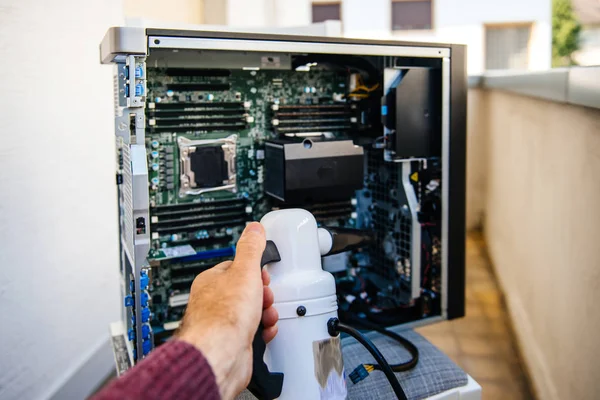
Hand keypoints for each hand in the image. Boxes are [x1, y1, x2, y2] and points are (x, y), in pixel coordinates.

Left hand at [177, 222, 278, 399]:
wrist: (220, 355)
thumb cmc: (223, 317)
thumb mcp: (245, 271)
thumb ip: (250, 248)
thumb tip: (253, 228)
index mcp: (212, 281)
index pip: (235, 268)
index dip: (254, 270)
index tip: (263, 273)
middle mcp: (214, 302)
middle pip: (246, 290)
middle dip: (262, 294)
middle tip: (264, 296)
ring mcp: (223, 324)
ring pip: (251, 312)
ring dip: (265, 312)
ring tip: (266, 315)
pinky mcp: (233, 342)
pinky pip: (253, 332)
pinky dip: (263, 331)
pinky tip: (264, 330)